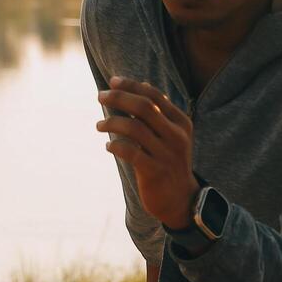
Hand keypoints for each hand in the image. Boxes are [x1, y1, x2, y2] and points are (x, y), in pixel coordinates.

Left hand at [96, 77, 199, 230]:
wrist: (181, 200)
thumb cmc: (168, 162)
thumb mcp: (170, 135)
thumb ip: (158, 112)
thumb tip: (141, 83)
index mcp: (181, 123)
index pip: (154, 96)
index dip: (131, 85)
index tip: (112, 81)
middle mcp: (176, 136)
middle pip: (143, 107)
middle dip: (118, 97)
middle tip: (100, 96)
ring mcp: (166, 154)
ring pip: (134, 128)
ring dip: (111, 122)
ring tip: (99, 125)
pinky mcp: (155, 172)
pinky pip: (130, 152)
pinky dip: (115, 145)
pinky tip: (108, 146)